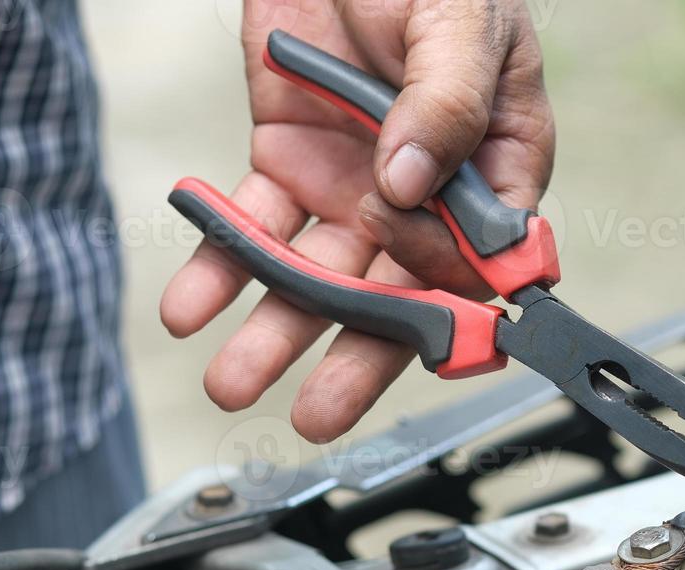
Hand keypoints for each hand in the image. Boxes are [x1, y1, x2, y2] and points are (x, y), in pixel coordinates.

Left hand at [160, 0, 554, 441]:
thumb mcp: (461, 21)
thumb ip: (446, 100)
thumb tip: (411, 185)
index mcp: (494, 168)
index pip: (487, 261)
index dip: (463, 311)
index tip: (434, 354)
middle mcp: (424, 196)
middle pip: (397, 293)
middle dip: (353, 356)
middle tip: (317, 415)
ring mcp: (354, 186)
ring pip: (318, 274)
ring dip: (274, 329)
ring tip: (231, 379)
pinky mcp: (287, 163)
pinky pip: (253, 224)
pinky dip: (218, 263)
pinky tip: (190, 305)